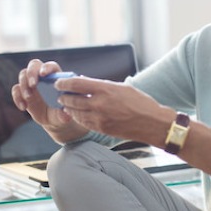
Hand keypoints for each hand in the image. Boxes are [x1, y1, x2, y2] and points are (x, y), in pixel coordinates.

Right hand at [11, 59, 87, 142]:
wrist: (53, 120)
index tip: (43, 74)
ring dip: (24, 85)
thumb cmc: (62, 113)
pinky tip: (23, 107)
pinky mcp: (23, 92)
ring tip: (28, 98)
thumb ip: (64, 114)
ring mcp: (31, 84)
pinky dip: (17, 97)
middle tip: (33, 85)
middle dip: (32, 73)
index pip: (51, 66)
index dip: (46, 68)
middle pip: (34, 65)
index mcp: (55, 78)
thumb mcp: (65, 115)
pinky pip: (16, 89)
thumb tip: (64, 113)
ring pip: (23, 75)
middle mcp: (43, 78)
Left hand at [55, 76, 172, 145]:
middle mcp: (100, 103)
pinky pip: (83, 122)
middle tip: (60, 93)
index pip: (77, 84)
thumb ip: (102, 85)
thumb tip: (86, 81)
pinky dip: (77, 117)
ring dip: (68, 107)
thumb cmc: (140, 102)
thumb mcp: (122, 87)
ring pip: (75, 112)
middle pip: (72, 98)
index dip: (64, 83)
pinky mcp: (101, 128)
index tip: (59, 82)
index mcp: (105, 89)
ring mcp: (99, 117)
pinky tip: (76, 114)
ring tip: (66, 103)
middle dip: (63, 96)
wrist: (152, 123)